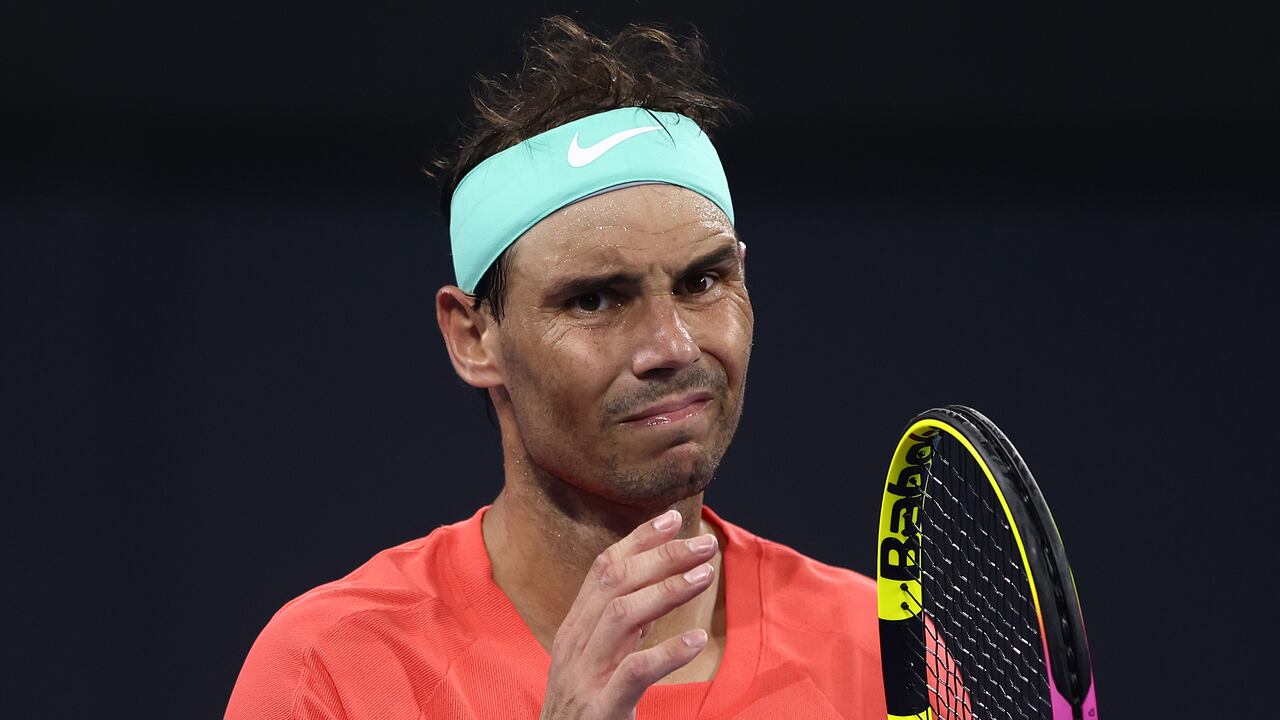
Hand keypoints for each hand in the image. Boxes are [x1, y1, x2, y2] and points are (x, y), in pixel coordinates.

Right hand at [538, 509, 717, 719]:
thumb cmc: (584, 713)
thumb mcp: (596, 662)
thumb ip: (621, 628)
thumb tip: (654, 586)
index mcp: (575, 630)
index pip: (604, 569)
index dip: (638, 539)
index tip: (673, 516)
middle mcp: (575, 645)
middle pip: (614, 582)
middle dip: (661, 555)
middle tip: (704, 543)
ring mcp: (584, 677)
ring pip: (621, 615)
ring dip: (667, 589)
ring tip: (706, 575)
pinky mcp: (601, 709)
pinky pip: (634, 672)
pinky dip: (667, 652)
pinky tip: (695, 638)